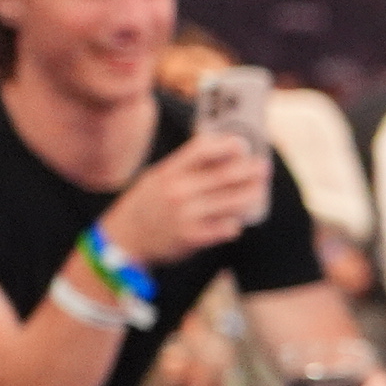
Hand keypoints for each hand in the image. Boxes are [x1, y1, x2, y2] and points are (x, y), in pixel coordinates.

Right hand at [107, 134, 271, 265]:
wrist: (122, 240)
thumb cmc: (145, 206)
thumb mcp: (156, 179)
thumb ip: (185, 167)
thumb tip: (221, 153)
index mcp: (168, 172)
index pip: (202, 149)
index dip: (227, 145)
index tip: (243, 145)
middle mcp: (178, 191)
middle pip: (225, 175)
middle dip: (250, 170)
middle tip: (264, 168)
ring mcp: (186, 214)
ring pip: (233, 202)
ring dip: (251, 196)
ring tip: (258, 192)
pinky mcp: (193, 237)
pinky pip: (227, 228)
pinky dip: (235, 223)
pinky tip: (236, 221)